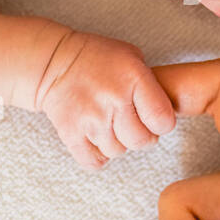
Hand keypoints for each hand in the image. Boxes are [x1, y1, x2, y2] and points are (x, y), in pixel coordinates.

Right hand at [38, 30, 174, 169]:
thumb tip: (166, 113)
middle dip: (141, 136)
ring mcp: (91, 119)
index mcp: (133, 79)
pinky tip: (96, 137)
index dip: (161, 123)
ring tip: (109, 123)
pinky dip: (97, 154)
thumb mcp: (132, 57)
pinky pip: (94, 161)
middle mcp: (113, 100)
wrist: (53, 62)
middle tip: (131, 123)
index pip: (163, 121)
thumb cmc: (97, 58)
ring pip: (118, 151)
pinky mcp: (71, 134)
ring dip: (117, 142)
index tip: (153, 118)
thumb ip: (151, 85)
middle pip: (142, 141)